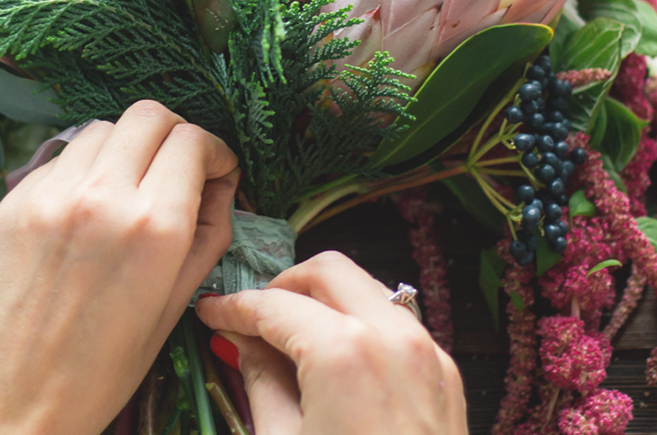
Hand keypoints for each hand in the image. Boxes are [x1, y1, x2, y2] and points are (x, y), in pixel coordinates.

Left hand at [0, 101, 240, 434]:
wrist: (14, 397)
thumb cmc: (102, 368)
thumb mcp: (176, 304)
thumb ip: (208, 233)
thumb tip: (219, 184)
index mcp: (153, 228)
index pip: (193, 140)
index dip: (214, 152)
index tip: (214, 172)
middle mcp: (101, 197)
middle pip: (149, 115)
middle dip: (174, 136)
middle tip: (178, 170)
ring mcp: (51, 195)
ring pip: (102, 128)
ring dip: (126, 149)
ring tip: (129, 191)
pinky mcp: (14, 202)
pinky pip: (62, 159)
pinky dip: (85, 172)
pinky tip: (87, 213)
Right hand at [198, 251, 468, 434]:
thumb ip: (261, 383)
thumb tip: (246, 346)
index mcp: (345, 352)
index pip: (275, 306)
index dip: (234, 307)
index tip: (210, 315)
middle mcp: (394, 338)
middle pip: (329, 273)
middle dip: (284, 287)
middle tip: (251, 319)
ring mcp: (428, 354)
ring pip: (369, 291)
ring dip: (326, 302)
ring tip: (289, 342)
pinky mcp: (446, 377)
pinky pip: (397, 325)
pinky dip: (361, 326)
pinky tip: (333, 365)